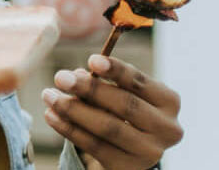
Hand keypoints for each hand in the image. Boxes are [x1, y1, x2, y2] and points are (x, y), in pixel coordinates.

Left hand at [42, 54, 183, 169]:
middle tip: (60, 77)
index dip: (117, 70)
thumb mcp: (122, 93)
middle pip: (125, 105)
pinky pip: (94, 145)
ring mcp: (150, 152)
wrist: (131, 150)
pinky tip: (51, 115)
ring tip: (49, 95)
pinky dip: (69, 128)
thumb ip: (104, 83)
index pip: (141, 83)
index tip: (92, 60)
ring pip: (108, 127)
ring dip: (73, 109)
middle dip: (89, 89)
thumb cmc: (124, 110)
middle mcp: (167, 128)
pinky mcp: (129, 168)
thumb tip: (77, 75)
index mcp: (169, 101)